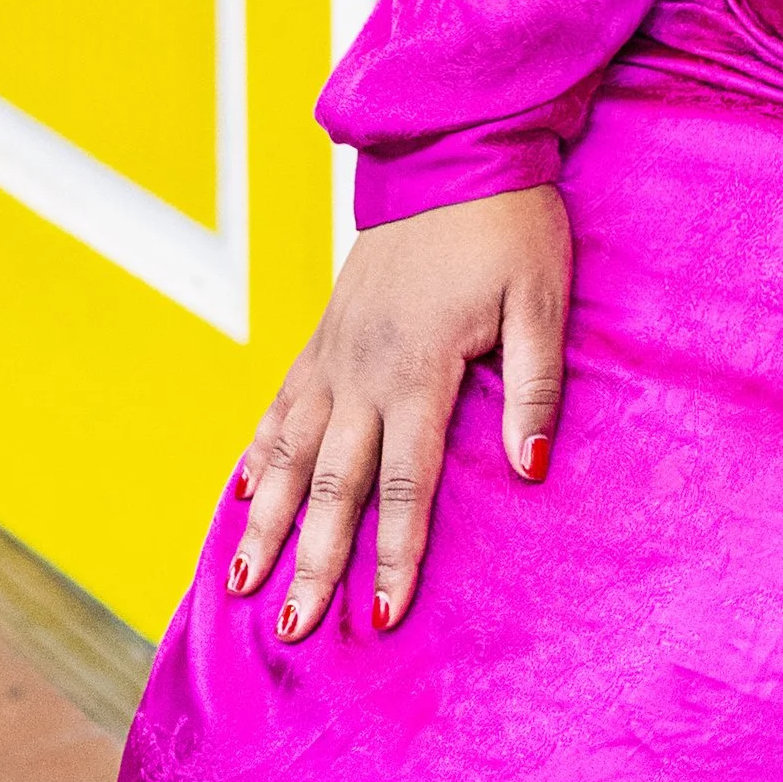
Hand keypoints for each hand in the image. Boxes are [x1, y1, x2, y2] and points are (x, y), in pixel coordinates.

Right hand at [226, 186, 570, 643]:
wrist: (451, 150)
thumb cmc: (507, 225)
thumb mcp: (541, 300)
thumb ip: (535, 388)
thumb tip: (529, 471)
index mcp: (419, 368)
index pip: (407, 484)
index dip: (396, 553)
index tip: (382, 616)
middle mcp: (363, 369)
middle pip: (332, 486)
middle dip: (312, 563)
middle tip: (292, 631)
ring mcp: (334, 351)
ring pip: (288, 453)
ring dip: (265, 521)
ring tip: (241, 583)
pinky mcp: (323, 331)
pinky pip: (279, 403)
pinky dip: (257, 453)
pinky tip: (241, 492)